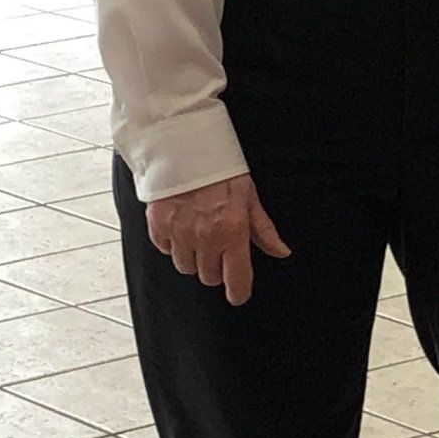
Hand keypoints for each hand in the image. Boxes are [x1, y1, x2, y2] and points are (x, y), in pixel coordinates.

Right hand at [145, 174, 289, 304]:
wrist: (183, 144)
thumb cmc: (219, 167)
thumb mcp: (249, 196)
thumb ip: (262, 229)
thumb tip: (280, 251)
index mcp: (232, 232)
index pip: (236, 281)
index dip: (238, 292)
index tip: (238, 293)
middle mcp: (205, 239)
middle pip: (209, 277)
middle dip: (215, 266)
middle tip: (217, 245)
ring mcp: (180, 235)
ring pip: (186, 267)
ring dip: (193, 257)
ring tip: (197, 234)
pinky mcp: (158, 227)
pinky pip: (166, 250)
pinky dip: (172, 244)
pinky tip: (180, 226)